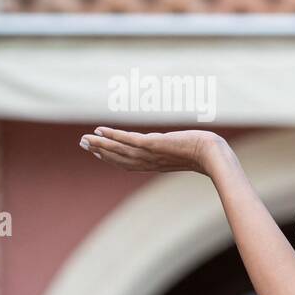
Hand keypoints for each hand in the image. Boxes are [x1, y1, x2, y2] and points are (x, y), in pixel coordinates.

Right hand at [78, 127, 226, 175]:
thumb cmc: (205, 153)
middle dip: (100, 151)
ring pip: (119, 150)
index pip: (128, 163)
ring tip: (85, 139)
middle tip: (83, 143)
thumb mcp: (185, 151)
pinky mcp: (153, 144)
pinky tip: (101, 130)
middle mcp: (150, 162)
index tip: (97, 151)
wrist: (212, 154)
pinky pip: (128, 140)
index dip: (111, 158)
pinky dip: (113, 135)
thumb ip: (177, 150)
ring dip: (100, 144)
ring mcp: (150, 154)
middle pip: (119, 158)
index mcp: (155, 164)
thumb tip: (177, 145)